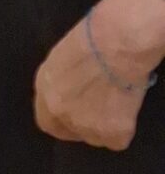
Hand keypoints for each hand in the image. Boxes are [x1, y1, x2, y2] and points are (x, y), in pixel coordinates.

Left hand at [34, 0, 164, 149]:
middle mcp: (59, 111)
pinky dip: (126, 126)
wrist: (118, 42)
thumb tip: (75, 87)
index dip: (63, 120)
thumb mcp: (65, 56)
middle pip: (70, 131)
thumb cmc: (96, 34)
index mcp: (45, 88)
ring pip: (97, 136)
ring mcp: (84, 126)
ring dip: (107, 125)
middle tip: (103, 111)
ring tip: (118, 100)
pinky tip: (128, 105)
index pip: (47, 120)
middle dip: (85, 124)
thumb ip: (64, 80)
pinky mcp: (110, 134)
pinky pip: (119, 139)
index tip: (77, 115)